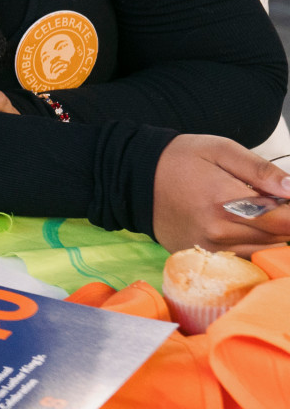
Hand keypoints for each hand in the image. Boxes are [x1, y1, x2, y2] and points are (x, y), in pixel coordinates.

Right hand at [152, 134, 289, 252]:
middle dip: (283, 221)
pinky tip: (237, 227)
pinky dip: (248, 244)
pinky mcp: (200, 257)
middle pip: (278, 239)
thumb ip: (261, 170)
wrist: (134, 178)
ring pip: (262, 251)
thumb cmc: (180, 159)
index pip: (286, 221)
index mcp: (226, 202)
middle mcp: (218, 232)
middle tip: (268, 201)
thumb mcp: (221, 150)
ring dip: (267, 235)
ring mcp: (208, 249)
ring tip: (251, 212)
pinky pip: (240, 258)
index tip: (288, 199)